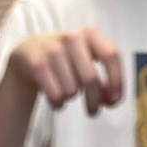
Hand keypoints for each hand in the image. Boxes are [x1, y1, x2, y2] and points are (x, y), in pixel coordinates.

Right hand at [10, 28, 124, 115]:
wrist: (30, 52)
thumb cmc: (67, 61)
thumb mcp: (87, 61)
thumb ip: (104, 79)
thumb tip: (112, 99)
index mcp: (90, 34)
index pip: (110, 56)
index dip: (116, 81)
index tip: (114, 101)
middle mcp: (72, 38)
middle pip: (90, 79)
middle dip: (94, 101)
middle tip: (93, 112)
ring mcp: (53, 50)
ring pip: (71, 90)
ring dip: (71, 98)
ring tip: (66, 90)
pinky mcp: (38, 65)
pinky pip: (55, 96)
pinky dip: (58, 103)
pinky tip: (55, 96)